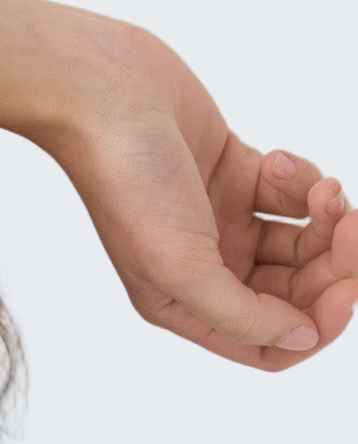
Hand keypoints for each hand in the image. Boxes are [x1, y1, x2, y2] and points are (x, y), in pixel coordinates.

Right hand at [46, 26, 357, 370]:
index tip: (346, 287)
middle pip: (297, 293)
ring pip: (305, 243)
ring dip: (326, 217)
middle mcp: (208, 271)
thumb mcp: (180, 268)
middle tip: (349, 227)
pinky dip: (301, 180)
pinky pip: (297, 195)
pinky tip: (275, 162)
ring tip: (320, 191)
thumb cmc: (128, 185)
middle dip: (334, 264)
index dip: (317, 324)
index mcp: (186, 306)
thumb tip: (302, 339)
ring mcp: (226, 224)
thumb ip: (241, 315)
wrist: (109, 99)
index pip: (269, 344)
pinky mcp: (241, 178)